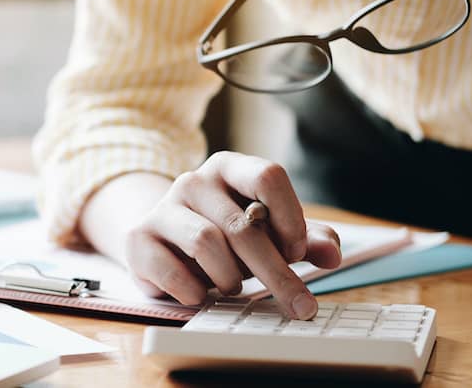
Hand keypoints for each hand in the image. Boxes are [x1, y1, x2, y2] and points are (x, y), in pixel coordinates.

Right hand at [124, 152, 341, 318]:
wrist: (161, 242)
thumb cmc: (223, 235)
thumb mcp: (267, 233)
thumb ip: (304, 239)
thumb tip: (332, 254)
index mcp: (228, 168)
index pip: (268, 176)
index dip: (289, 217)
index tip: (298, 251)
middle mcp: (193, 180)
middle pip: (243, 224)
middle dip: (276, 271)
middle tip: (299, 304)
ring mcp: (162, 208)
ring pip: (208, 244)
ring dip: (231, 278)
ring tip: (233, 287)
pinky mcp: (139, 240)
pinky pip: (174, 272)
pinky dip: (196, 291)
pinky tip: (201, 294)